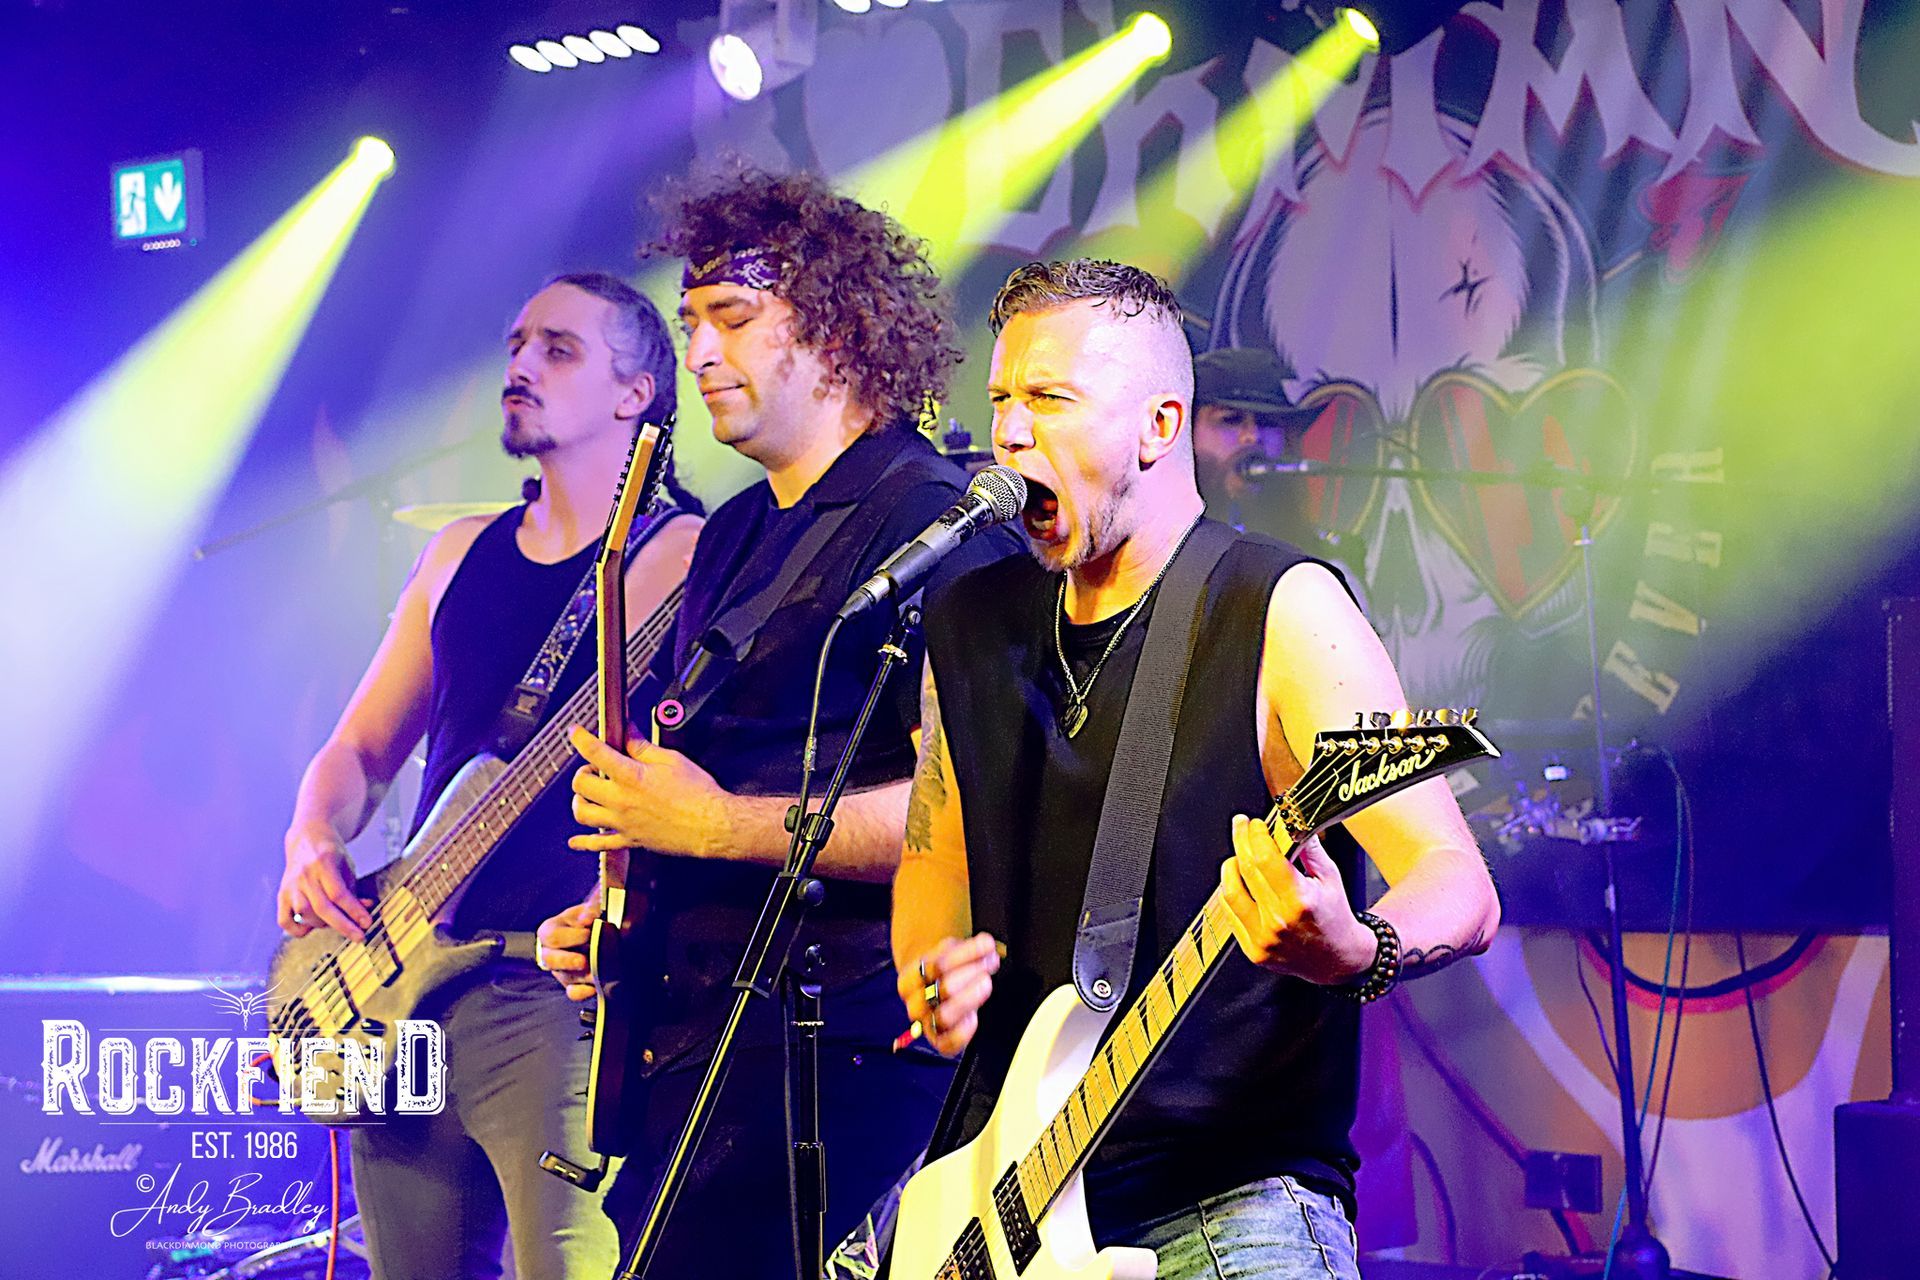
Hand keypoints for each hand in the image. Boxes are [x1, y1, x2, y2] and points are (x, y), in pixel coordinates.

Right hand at [278, 825, 372, 939]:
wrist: (306, 837)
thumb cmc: (331, 854)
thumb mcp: (347, 865)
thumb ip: (354, 890)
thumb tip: (364, 915)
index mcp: (323, 863)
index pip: (338, 893)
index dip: (353, 911)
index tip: (367, 923)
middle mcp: (304, 875)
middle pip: (322, 907)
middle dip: (343, 926)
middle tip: (360, 937)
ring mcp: (290, 885)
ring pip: (304, 914)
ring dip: (323, 924)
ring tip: (336, 921)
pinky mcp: (281, 894)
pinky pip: (285, 921)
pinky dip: (298, 929)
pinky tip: (312, 925)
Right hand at [535, 899, 598, 1002]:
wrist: (608, 928)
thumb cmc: (596, 915)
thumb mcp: (593, 906)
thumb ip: (591, 909)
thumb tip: (586, 919)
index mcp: (552, 929)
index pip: (551, 936)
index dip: (569, 937)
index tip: (588, 933)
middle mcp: (552, 951)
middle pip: (549, 960)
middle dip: (567, 961)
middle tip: (583, 961)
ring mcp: (561, 969)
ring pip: (564, 977)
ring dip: (581, 976)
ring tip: (597, 973)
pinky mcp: (573, 984)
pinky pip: (573, 992)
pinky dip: (583, 992)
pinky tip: (595, 987)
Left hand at [568, 727, 730, 858]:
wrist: (711, 826)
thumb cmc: (697, 794)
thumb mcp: (671, 760)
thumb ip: (643, 747)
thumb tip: (628, 733)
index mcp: (631, 777)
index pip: (595, 752)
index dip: (581, 738)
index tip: (576, 732)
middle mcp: (621, 801)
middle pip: (580, 784)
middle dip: (584, 770)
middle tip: (596, 767)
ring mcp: (622, 823)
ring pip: (582, 814)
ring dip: (579, 800)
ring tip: (588, 794)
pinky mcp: (629, 840)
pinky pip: (599, 844)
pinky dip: (584, 842)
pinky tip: (576, 841)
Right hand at [898, 932, 1000, 1056]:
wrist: (934, 990)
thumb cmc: (945, 969)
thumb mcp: (950, 951)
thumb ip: (968, 948)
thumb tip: (987, 946)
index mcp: (909, 979)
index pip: (935, 965)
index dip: (967, 954)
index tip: (988, 945)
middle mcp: (914, 1003)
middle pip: (944, 988)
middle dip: (973, 973)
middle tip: (990, 964)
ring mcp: (926, 1024)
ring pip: (946, 1015)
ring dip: (971, 997)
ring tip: (986, 982)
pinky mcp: (939, 1042)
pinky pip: (947, 1044)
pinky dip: (962, 1033)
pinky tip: (973, 1018)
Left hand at [1219, 816, 1376, 984]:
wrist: (1338, 959)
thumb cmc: (1335, 916)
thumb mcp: (1330, 877)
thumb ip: (1309, 847)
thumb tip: (1292, 821)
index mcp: (1301, 901)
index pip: (1266, 859)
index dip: (1256, 836)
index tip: (1254, 824)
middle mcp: (1279, 921)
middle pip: (1246, 870)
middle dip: (1241, 841)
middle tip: (1241, 826)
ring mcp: (1263, 939)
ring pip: (1230, 892)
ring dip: (1230, 866)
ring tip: (1238, 856)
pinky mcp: (1253, 951)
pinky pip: (1230, 914)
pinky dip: (1231, 892)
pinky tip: (1238, 882)